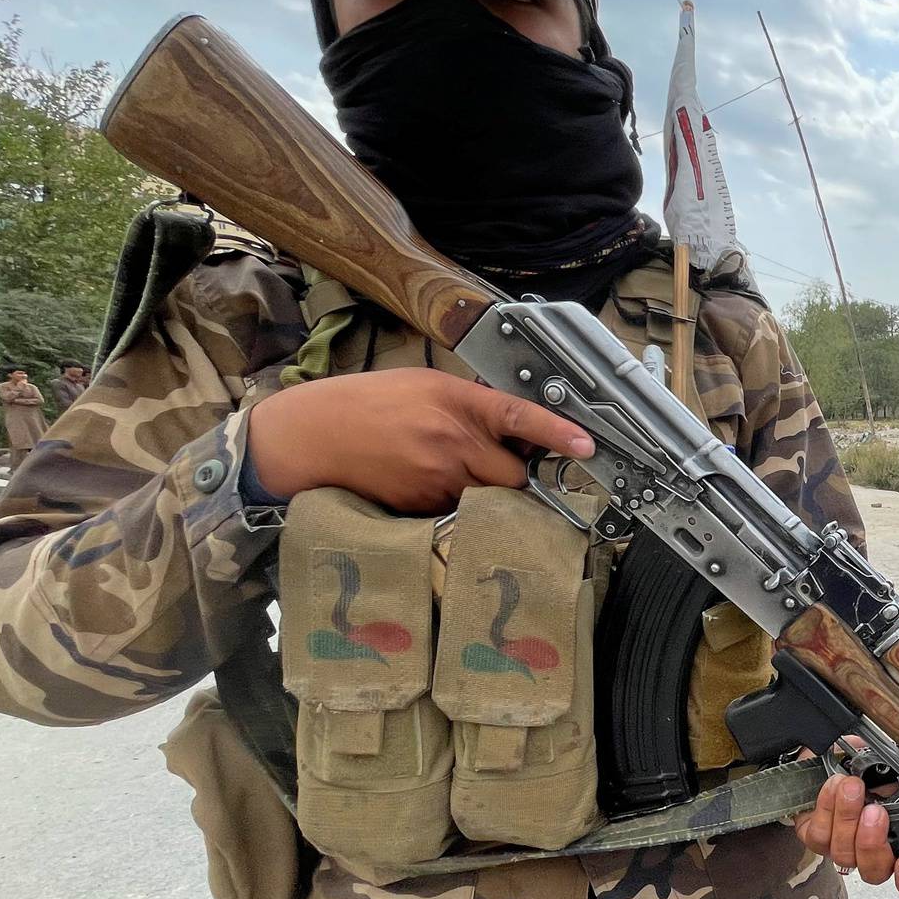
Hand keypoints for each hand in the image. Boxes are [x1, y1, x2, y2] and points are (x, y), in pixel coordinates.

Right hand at [247, 368, 593, 513]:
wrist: (312, 436)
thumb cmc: (366, 405)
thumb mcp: (424, 386)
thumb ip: (471, 405)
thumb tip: (512, 426)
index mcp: (456, 402)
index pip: (521, 417)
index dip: (558, 432)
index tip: (587, 445)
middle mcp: (452, 441)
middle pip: (514, 476)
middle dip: (512, 477)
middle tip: (491, 466)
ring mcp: (437, 478)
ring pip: (487, 499)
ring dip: (481, 492)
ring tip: (442, 470)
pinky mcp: (422, 506)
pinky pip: (456, 513)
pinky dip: (452, 505)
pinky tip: (422, 484)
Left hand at [795, 768, 898, 898]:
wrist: (833, 753)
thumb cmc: (869, 766)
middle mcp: (871, 852)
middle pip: (874, 872)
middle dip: (872, 843)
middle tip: (875, 812)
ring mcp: (842, 848)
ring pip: (844, 855)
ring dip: (848, 819)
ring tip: (852, 787)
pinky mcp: (815, 838)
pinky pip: (819, 836)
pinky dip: (826, 808)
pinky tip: (834, 786)